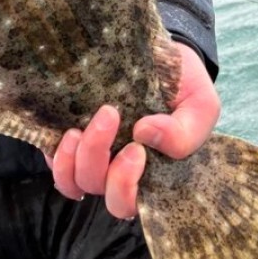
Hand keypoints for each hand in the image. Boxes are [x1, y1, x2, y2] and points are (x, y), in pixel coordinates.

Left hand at [45, 40, 219, 218]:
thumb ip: (187, 131)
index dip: (127, 185)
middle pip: (106, 196)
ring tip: (82, 126)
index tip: (136, 147)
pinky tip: (69, 130)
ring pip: (77, 183)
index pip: (136, 203)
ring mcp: (97, 159)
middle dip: (102, 166)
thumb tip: (146, 135)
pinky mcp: (73, 142)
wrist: (162, 54)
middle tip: (111, 118)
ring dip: (78, 158)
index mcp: (156, 173)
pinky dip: (58, 155)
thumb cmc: (183, 86)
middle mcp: (124, 172)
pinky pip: (56, 165)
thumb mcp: (201, 103)